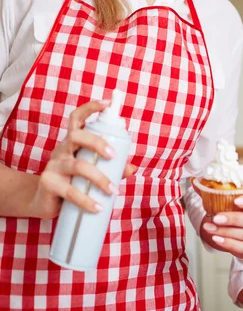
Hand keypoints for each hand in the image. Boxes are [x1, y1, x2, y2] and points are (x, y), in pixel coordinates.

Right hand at [29, 100, 135, 219]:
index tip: (107, 103)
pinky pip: (70, 192)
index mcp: (72, 143)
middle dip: (97, 143)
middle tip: (114, 156)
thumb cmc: (71, 181)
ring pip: (77, 166)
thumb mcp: (91, 172)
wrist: (42, 201)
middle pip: (77, 136)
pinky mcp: (49, 185)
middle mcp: (61, 150)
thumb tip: (132, 168)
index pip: (77, 118)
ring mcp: (53, 167)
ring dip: (99, 178)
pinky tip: (98, 207)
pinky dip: (87, 200)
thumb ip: (112, 169)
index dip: (90, 108)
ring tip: (113, 191)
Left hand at [201, 193, 242, 258]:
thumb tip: (195, 182)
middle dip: (234, 219)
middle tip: (216, 217)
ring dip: (227, 232)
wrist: (241, 230)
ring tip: (210, 228)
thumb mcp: (232, 200)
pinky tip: (217, 238)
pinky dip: (229, 244)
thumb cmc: (240, 212)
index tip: (236, 200)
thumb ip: (217, 191)